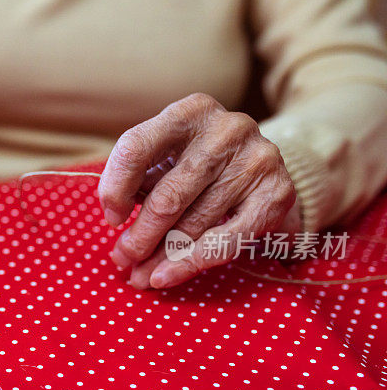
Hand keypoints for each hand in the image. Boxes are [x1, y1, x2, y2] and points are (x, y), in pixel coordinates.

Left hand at [98, 93, 299, 289]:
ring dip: (161, 256)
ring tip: (141, 275)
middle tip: (122, 259)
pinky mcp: (277, 193)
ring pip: (194, 223)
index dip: (115, 188)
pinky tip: (165, 276)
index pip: (136, 148)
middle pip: (168, 196)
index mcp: (189, 112)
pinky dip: (190, 263)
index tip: (112, 219)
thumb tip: (118, 219)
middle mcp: (226, 130)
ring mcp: (256, 160)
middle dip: (140, 236)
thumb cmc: (198, 162)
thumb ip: (141, 178)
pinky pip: (226, 240)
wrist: (261, 163)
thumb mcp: (168, 156)